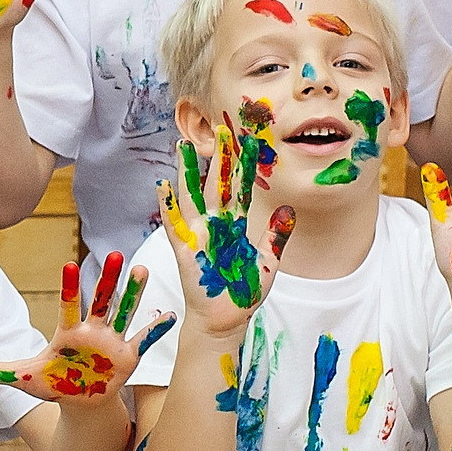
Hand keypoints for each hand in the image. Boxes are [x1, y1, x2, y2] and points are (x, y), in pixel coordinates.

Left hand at [0, 252, 175, 404]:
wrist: (80, 402)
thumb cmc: (53, 384)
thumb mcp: (23, 378)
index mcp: (69, 331)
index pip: (69, 305)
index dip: (70, 287)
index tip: (70, 265)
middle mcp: (93, 330)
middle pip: (101, 300)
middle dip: (108, 279)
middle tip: (115, 253)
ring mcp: (113, 341)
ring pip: (125, 312)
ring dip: (134, 294)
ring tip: (143, 270)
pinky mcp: (128, 356)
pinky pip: (145, 339)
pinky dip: (157, 329)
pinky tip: (172, 315)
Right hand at [158, 115, 294, 337]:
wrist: (225, 320)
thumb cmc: (242, 292)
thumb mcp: (268, 262)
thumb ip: (276, 235)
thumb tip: (288, 208)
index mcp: (234, 226)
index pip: (239, 188)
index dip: (243, 166)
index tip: (249, 141)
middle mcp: (214, 225)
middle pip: (215, 184)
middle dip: (218, 158)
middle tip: (221, 129)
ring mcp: (197, 236)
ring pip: (191, 197)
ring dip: (187, 172)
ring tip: (183, 146)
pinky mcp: (184, 251)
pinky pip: (173, 224)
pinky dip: (167, 205)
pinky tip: (162, 184)